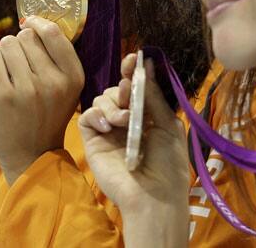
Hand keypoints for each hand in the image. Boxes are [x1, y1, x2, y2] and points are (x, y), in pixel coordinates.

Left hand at [0, 15, 84, 184]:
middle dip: (20, 43)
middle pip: (27, 36)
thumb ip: (56, 59)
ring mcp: (28, 89)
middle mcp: (54, 82)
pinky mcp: (3, 96)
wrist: (31, 157)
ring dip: (5, 52)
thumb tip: (33, 22)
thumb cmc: (46, 116)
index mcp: (74, 77)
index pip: (54, 33)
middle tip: (20, 64)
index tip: (30, 23)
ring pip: (8, 44)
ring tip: (10, 71)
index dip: (38, 23)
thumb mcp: (66, 90)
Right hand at [79, 54, 189, 246]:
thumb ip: (153, 96)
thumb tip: (147, 65)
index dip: (132, 71)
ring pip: (100, 99)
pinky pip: (87, 116)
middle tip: (128, 94)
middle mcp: (125, 121)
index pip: (135, 87)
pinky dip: (96, 115)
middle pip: (115, 89)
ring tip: (124, 121)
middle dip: (122, 87)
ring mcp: (108, 131)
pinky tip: (108, 127)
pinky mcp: (93, 140)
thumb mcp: (167, 125)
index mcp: (146, 116)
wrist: (153, 196)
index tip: (134, 58)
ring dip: (112, 104)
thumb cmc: (168, 164)